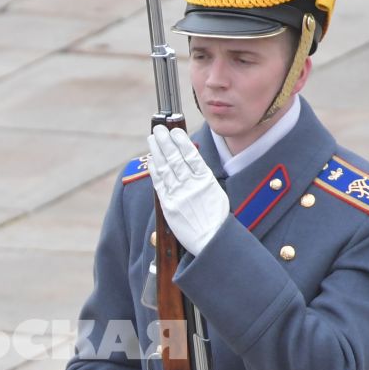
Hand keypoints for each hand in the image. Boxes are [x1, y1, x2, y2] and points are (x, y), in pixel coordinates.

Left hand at [146, 125, 228, 253]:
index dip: (181, 142)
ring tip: (152, 139)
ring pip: (166, 168)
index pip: (191, 156)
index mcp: (206, 181)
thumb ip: (204, 178)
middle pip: (176, 159)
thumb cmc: (216, 218)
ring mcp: (179, 195)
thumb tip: (191, 162)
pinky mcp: (169, 206)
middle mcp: (192, 186)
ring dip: (157, 152)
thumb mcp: (216, 193)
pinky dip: (155, 171)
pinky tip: (152, 160)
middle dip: (166, 142)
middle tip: (158, 129)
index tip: (175, 131)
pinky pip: (160, 185)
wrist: (211, 240)